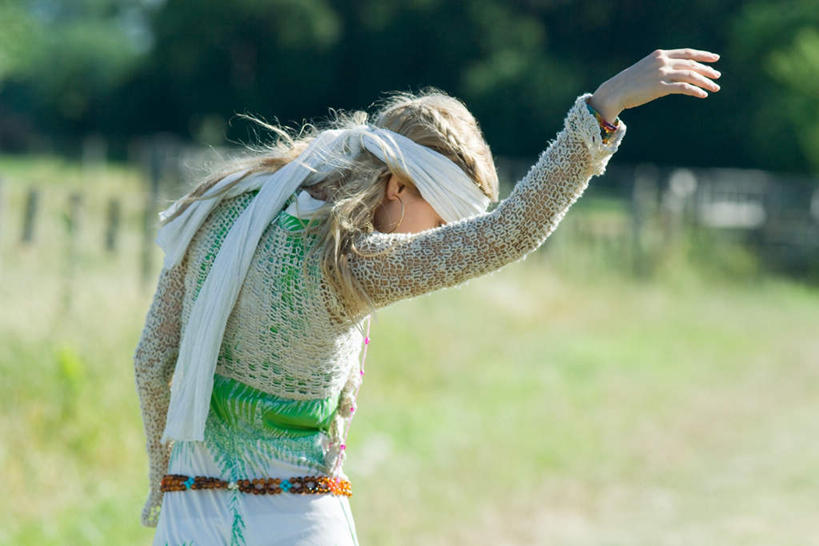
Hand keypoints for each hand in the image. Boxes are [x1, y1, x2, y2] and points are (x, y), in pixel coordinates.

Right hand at [589, 48, 721, 121]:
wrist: (615, 91)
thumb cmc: (629, 83)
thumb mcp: (646, 69)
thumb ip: (661, 68)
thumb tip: (675, 74)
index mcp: (659, 55)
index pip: (687, 53)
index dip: (703, 55)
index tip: (715, 59)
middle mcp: (662, 62)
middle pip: (691, 64)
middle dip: (707, 70)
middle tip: (717, 76)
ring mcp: (661, 74)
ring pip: (690, 75)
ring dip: (705, 81)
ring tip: (714, 87)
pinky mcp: (660, 87)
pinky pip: (683, 87)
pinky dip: (695, 91)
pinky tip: (703, 94)